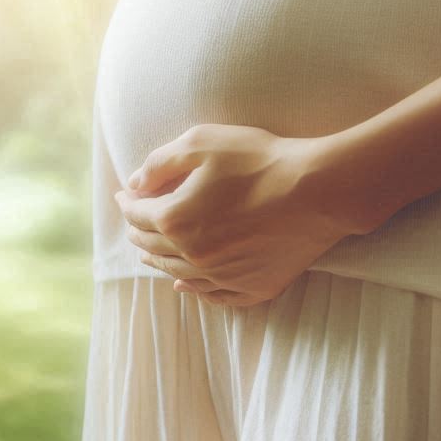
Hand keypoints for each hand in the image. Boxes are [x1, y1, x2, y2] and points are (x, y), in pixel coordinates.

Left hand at [113, 124, 367, 307]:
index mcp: (176, 220)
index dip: (127, 202)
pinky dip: (195, 290)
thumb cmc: (258, 160)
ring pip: (178, 275)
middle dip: (138, 233)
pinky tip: (186, 285)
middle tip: (134, 222)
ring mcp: (225, 277)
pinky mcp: (255, 287)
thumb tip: (134, 184)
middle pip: (153, 248)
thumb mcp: (200, 143)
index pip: (138, 215)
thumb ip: (159, 163)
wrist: (317, 190)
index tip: (124, 194)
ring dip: (159, 262)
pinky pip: (215, 297)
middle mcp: (194, 256)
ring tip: (150, 253)